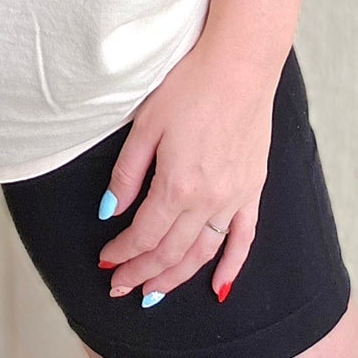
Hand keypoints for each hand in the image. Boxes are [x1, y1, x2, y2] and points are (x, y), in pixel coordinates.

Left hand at [95, 44, 277, 303]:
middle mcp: (208, 200)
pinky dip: (232, 266)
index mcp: (177, 185)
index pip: (144, 235)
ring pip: (203, 254)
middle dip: (142, 274)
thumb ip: (127, 173)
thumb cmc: (189, 85)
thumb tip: (109, 212)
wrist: (240, 62)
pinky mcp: (253, 187)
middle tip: (120, 288)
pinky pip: (244, 238)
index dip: (122, 254)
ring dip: (177, 278)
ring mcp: (235, 197)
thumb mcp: (145, 124)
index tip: (105, 263)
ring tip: (154, 294)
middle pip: (171, 252)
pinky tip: (219, 288)